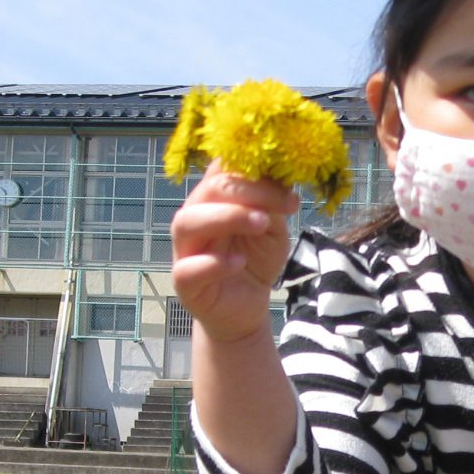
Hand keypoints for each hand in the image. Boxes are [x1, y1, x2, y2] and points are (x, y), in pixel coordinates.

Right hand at [169, 161, 299, 344]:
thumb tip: (283, 176)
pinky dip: (213, 264)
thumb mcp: (271, 228)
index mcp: (214, 199)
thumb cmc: (256, 260)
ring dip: (227, 217)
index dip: (253, 166)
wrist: (248, 307)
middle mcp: (195, 216)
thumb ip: (271, 204)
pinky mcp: (184, 282)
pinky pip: (188, 268)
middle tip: (284, 204)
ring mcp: (185, 248)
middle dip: (249, 191)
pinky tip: (238, 262)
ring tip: (261, 224)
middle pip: (209, 190)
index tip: (289, 181)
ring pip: (189, 221)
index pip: (223, 169)